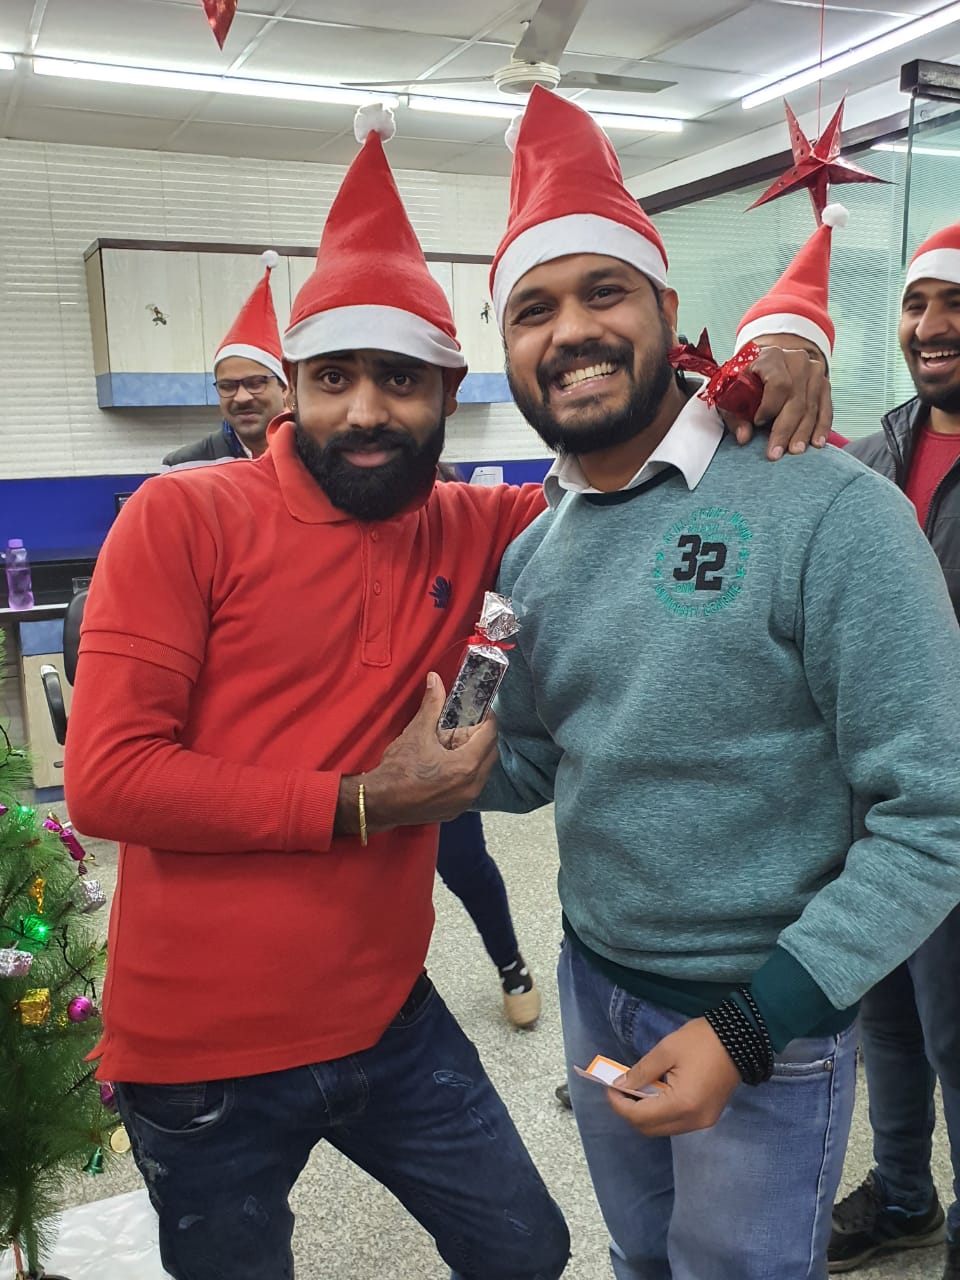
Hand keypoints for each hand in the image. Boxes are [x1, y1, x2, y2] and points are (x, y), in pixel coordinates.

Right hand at [340, 672, 498, 832]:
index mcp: (466, 765)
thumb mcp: (417, 732)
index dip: (487, 718)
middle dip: (482, 736)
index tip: (480, 710)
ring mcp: (465, 801)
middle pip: (490, 754)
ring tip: (456, 745)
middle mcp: (471, 786)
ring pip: (482, 772)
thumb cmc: (398, 769)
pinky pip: (471, 787)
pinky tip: (449, 765)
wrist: (379, 803)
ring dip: (475, 756)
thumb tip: (436, 680)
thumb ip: (432, 705)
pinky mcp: (456, 810)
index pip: (490, 735)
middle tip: (467, 725)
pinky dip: (467, 774)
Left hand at [606, 1017, 741, 1136]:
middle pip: (649, 1129)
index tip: (610, 1087)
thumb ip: (641, 1071)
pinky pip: (676, 1123)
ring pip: (662, 1128)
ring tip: (636, 1088)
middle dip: (630, 1111)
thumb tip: (620, 1086)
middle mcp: (693, 1121)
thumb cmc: (702, 1041)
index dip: (619, 1105)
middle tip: (620, 1088)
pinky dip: (661, 1112)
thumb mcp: (667, 1050)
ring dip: (645, 1113)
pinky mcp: (708, 1117)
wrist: (741, 1039)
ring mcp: (702, 1122)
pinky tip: (655, 1092)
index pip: (640, 1117)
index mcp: (682, 1104)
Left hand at [722, 346, 831, 460]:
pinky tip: (816, 442)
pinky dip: (821, 427)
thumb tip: (743, 437)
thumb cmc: (747, 379)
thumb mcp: (733, 393)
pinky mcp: (824, 384)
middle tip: (777, 452)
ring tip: (796, 451)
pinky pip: (826, 408)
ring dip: (804, 432)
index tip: (757, 422)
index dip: (769, 406)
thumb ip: (736, 415)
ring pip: (812, 407)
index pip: (778, 383)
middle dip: (786, 429)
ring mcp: (814, 371)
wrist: (768, 363)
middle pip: (796, 399)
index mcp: (771, 356)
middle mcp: (797, 360)